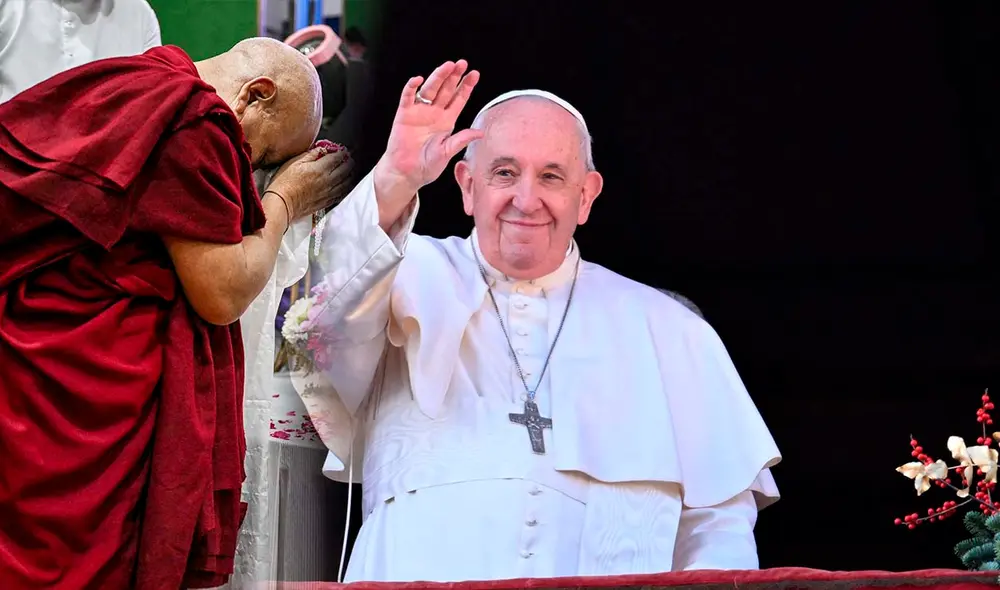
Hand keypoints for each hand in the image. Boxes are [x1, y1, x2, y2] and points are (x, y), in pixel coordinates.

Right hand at [268, 144, 353, 219]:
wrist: (281, 204)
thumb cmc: (284, 184)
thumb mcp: (293, 162)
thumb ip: (310, 154)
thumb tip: (320, 149)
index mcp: (320, 169)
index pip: (337, 158)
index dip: (342, 152)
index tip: (343, 150)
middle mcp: (327, 181)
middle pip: (345, 169)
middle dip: (349, 162)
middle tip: (349, 158)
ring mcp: (328, 193)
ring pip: (346, 183)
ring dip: (350, 175)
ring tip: (351, 171)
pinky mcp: (325, 202)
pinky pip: (341, 194)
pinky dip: (346, 188)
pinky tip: (345, 186)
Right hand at [374, 60, 482, 209]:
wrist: (407, 173)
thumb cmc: (427, 165)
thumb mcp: (448, 152)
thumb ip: (461, 140)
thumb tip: (480, 132)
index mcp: (447, 121)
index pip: (459, 99)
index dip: (466, 86)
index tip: (475, 74)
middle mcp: (434, 113)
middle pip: (446, 90)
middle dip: (454, 76)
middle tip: (462, 64)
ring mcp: (419, 112)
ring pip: (430, 89)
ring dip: (438, 77)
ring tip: (447, 66)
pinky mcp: (404, 115)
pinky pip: (407, 98)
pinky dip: (411, 88)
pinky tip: (418, 79)